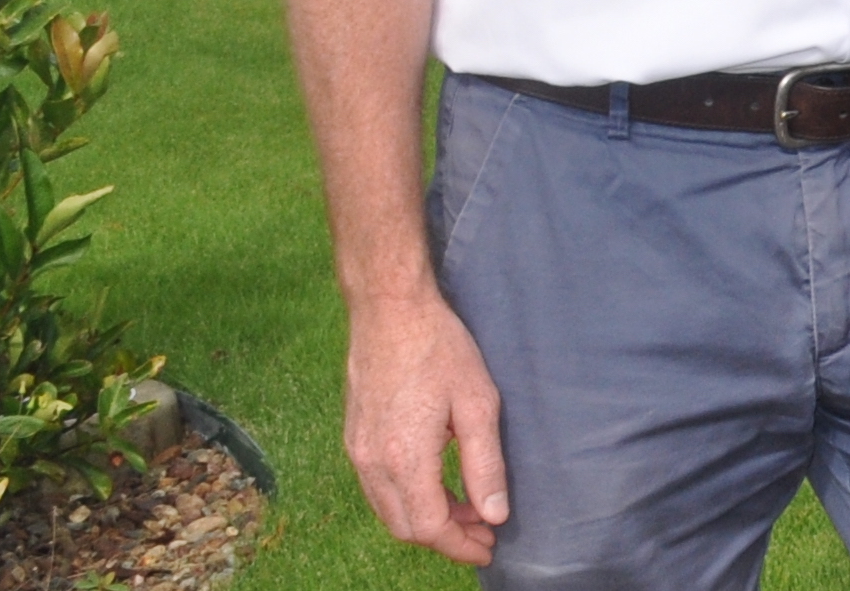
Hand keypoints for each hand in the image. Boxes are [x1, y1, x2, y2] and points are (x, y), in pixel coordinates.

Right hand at [343, 286, 508, 564]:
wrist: (389, 306)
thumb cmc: (438, 346)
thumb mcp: (477, 403)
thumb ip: (485, 465)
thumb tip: (494, 515)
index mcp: (405, 459)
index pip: (431, 527)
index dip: (461, 544)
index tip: (489, 544)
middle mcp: (373, 463)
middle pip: (406, 527)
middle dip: (446, 536)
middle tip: (481, 527)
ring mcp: (358, 450)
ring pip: (389, 510)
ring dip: (425, 518)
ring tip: (463, 505)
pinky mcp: (354, 435)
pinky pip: (377, 487)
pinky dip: (406, 497)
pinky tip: (434, 480)